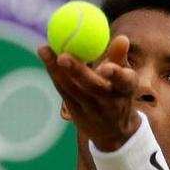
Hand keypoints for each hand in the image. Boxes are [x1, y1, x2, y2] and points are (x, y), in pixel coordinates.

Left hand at [37, 35, 141, 151]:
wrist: (112, 131)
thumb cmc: (118, 94)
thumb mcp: (124, 77)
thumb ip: (120, 57)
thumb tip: (122, 38)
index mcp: (125, 90)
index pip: (123, 82)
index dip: (115, 75)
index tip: (105, 67)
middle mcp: (109, 103)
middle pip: (92, 87)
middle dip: (77, 72)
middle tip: (62, 56)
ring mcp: (91, 110)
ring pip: (72, 89)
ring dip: (57, 70)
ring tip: (44, 50)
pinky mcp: (76, 114)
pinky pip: (64, 91)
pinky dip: (55, 74)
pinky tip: (46, 58)